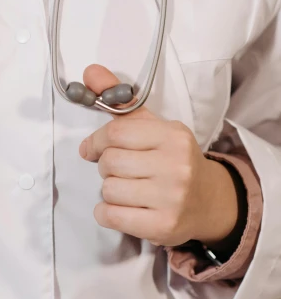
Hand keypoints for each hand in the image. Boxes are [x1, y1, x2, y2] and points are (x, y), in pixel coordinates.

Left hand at [79, 64, 239, 247]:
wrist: (208, 201)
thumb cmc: (171, 159)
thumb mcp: (151, 125)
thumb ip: (119, 98)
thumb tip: (89, 71)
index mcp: (173, 135)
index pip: (115, 132)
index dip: (97, 141)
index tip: (94, 148)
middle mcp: (176, 165)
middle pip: (110, 162)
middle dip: (107, 167)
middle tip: (121, 171)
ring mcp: (172, 198)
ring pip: (108, 190)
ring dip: (109, 191)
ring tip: (127, 190)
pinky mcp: (163, 226)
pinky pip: (112, 216)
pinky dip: (106, 213)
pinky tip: (120, 208)